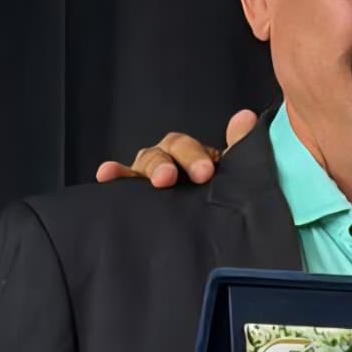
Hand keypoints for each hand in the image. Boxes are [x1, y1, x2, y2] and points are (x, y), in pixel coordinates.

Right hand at [95, 110, 258, 185]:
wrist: (218, 234)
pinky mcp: (137, 196)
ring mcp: (151, 178)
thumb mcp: (236, 175)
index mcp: (193, 156)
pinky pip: (122, 184)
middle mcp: (170, 162)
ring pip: (143, 165)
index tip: (204, 172)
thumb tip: (246, 117)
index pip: (186, 147)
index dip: (193, 156)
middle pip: (162, 153)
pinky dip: (114, 176)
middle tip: (169, 179)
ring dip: (140, 170)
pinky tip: (105, 175)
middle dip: (165, 164)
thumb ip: (241, 147)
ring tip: (141, 178)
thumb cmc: (226, 200)